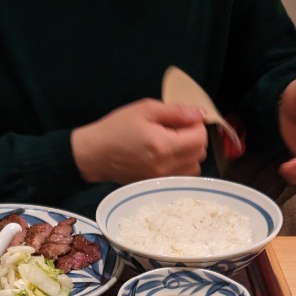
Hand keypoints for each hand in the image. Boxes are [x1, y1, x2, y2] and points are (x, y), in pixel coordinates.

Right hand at [71, 98, 208, 184]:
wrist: (95, 155)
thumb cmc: (116, 128)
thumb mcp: (146, 109)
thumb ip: (176, 111)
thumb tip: (200, 114)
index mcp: (164, 146)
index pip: (200, 138)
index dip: (196, 125)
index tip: (185, 119)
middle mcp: (166, 166)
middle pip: (200, 154)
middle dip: (194, 138)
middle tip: (177, 129)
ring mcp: (162, 179)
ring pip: (193, 168)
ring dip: (189, 154)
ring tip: (172, 143)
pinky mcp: (157, 185)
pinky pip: (181, 177)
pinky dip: (181, 165)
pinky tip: (166, 156)